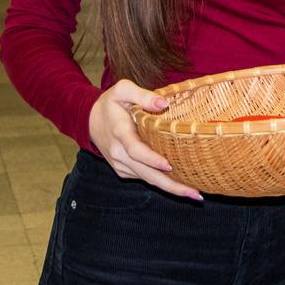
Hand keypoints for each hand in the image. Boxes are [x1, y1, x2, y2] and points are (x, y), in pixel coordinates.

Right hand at [87, 79, 202, 200]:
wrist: (89, 120)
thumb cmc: (110, 103)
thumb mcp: (122, 90)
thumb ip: (143, 95)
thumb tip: (164, 103)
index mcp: (120, 133)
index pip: (135, 150)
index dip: (151, 159)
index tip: (169, 165)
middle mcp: (119, 153)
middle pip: (146, 173)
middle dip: (171, 185)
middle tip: (195, 194)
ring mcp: (121, 164)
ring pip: (147, 179)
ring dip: (170, 188)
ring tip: (194, 194)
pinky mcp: (124, 170)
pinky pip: (144, 178)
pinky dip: (162, 182)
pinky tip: (181, 185)